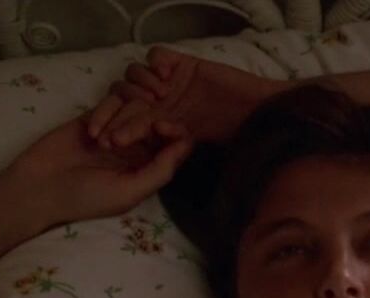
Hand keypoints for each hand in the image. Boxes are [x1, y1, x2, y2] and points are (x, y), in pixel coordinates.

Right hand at [6, 113, 192, 227]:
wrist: (40, 188)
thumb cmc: (86, 198)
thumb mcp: (129, 191)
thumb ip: (160, 170)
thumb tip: (186, 144)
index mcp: (151, 166)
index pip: (177, 142)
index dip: (177, 129)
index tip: (162, 125)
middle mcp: (139, 146)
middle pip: (158, 117)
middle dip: (148, 118)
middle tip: (125, 133)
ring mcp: (118, 128)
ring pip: (137, 104)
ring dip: (123, 116)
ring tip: (103, 141)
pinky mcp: (96, 114)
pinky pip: (112, 100)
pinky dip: (104, 112)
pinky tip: (90, 134)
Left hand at [87, 46, 281, 148]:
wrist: (261, 113)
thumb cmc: (233, 139)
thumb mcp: (193, 159)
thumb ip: (169, 162)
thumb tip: (139, 169)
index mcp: (160, 126)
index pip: (128, 124)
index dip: (115, 130)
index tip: (108, 141)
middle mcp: (161, 103)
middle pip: (125, 100)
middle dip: (114, 113)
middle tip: (111, 123)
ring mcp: (171, 81)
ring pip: (136, 76)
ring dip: (139, 87)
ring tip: (157, 97)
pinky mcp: (184, 63)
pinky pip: (158, 56)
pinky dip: (155, 62)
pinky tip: (164, 75)